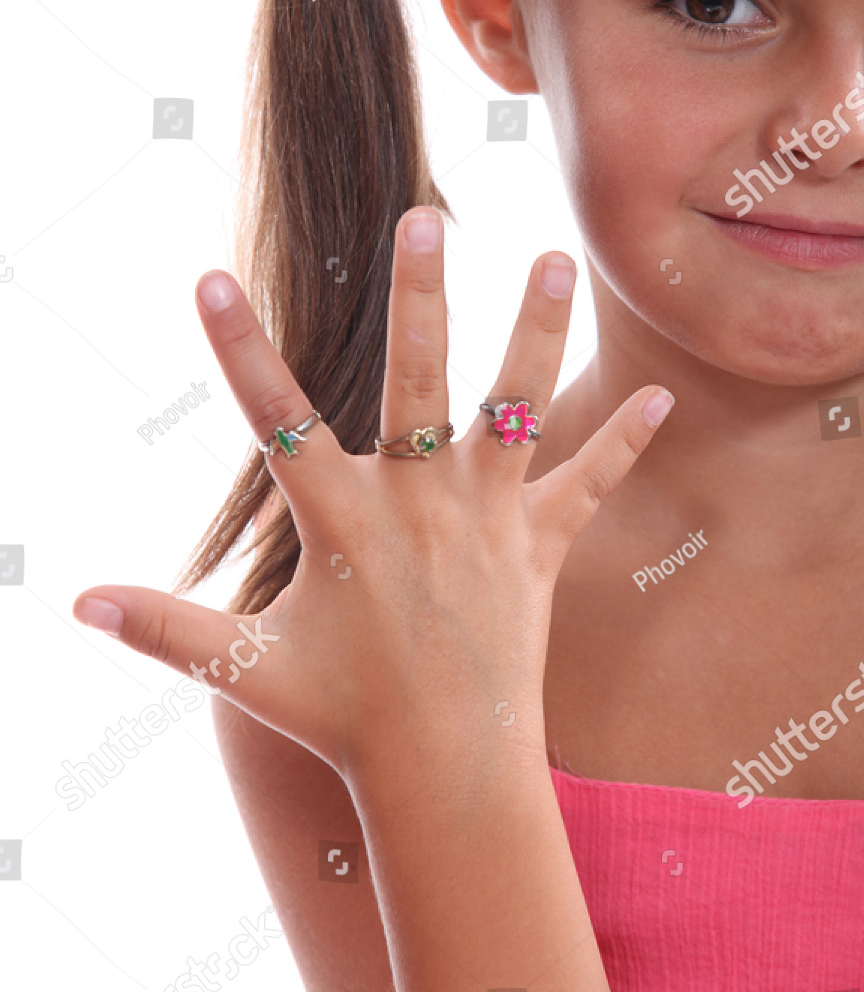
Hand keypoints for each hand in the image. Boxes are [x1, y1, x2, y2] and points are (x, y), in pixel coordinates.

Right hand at [73, 209, 672, 780]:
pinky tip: (661, 395)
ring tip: (556, 258)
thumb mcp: (244, 669)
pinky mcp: (538, 548)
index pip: (275, 420)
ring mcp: (486, 521)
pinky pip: (588, 485)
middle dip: (419, 299)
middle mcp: (418, 505)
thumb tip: (74, 603)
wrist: (446, 773)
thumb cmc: (341, 717)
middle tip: (425, 217)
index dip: (238, 350)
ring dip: (535, 331)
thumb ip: (163, 628)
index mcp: (342, 521)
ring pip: (516, 408)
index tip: (212, 278)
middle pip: (416, 383)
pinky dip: (623, 443)